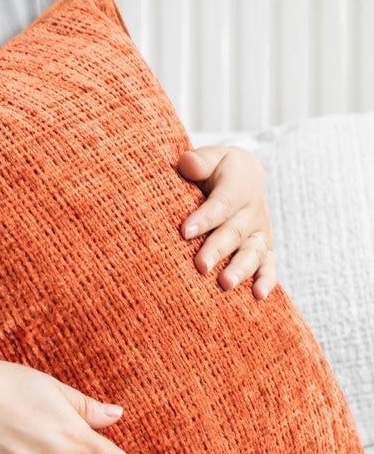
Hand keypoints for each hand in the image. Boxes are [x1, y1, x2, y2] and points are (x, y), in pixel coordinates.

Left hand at [176, 145, 277, 299]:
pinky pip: (269, 265)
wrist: (243, 176)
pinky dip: (267, 280)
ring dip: (240, 269)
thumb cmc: (216, 169)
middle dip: (217, 249)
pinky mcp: (264, 248)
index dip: (205, 217)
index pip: (222, 203)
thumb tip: (188, 163)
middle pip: (235, 232)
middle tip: (200, 266)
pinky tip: (258, 295)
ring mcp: (260, 231)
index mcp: (239, 185)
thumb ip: (198, 161)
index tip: (185, 231)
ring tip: (225, 285)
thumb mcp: (209, 158)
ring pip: (253, 252)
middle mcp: (253, 210)